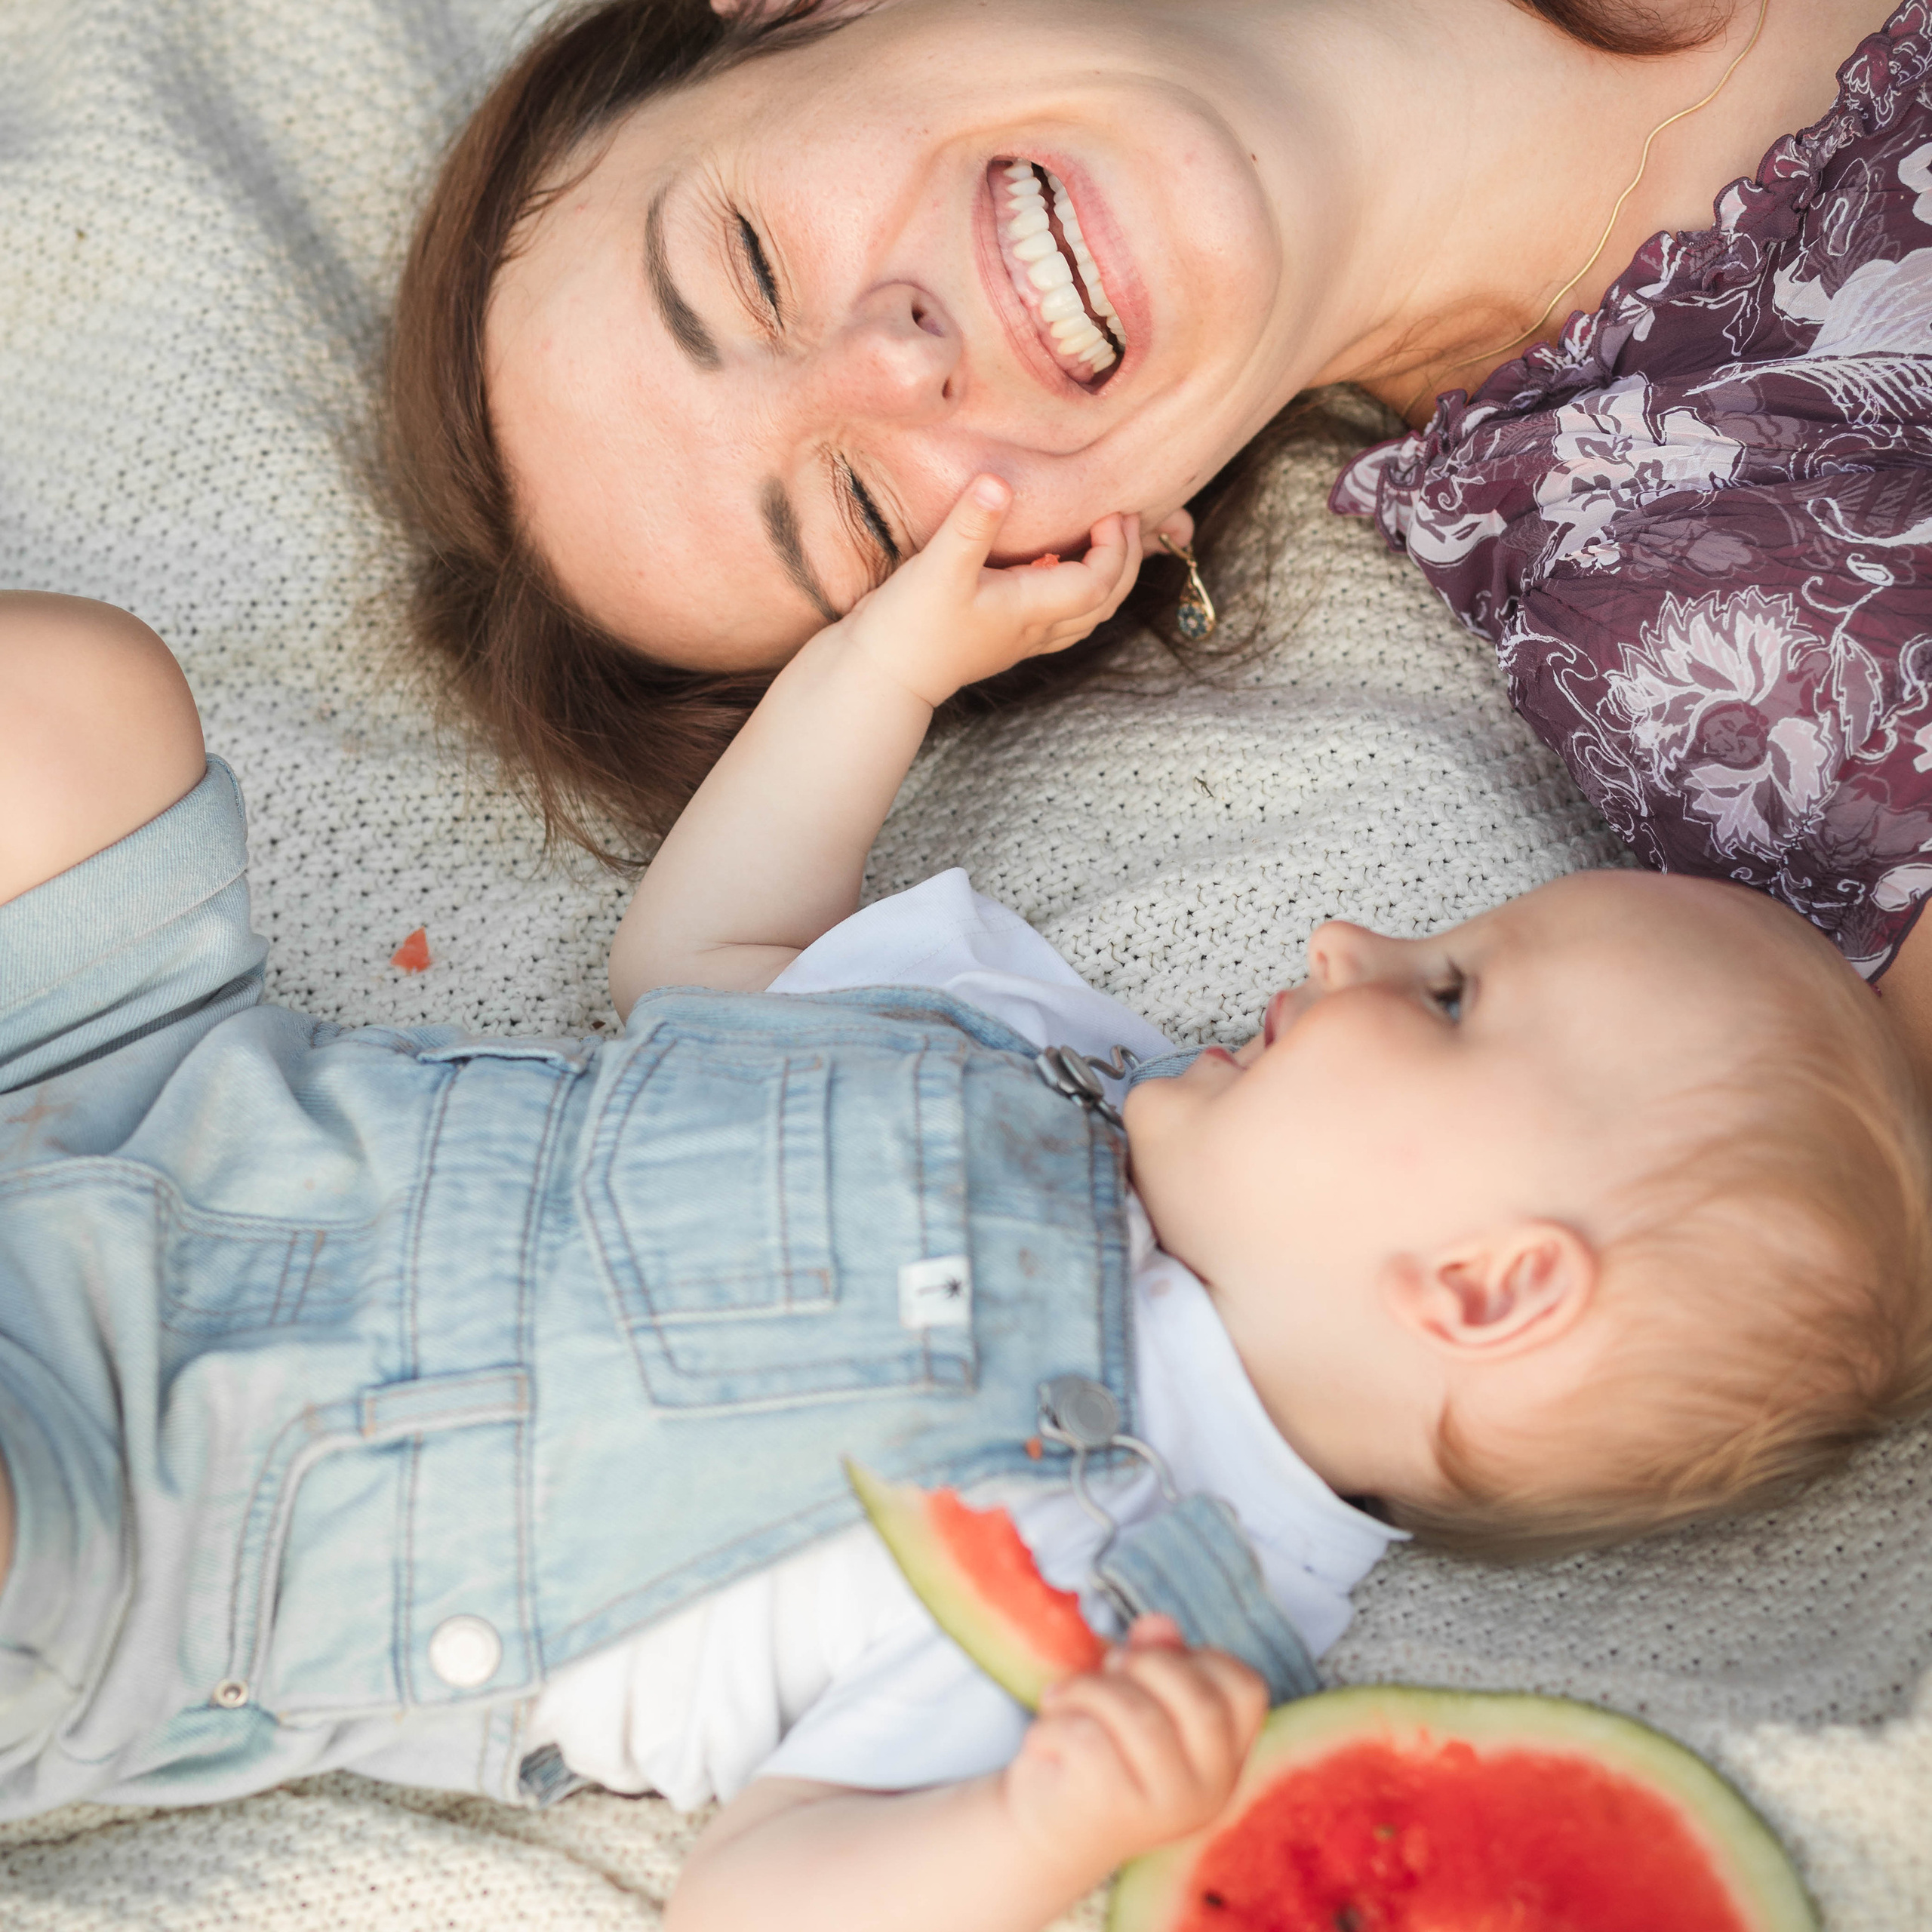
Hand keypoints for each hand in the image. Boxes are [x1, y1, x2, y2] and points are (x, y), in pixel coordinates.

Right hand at [832, 476, 1143, 709]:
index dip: (1116, 547)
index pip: (1098, 582)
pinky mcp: (999, 640)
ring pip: (1084, 616)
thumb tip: (998, 481)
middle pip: (1104, 603)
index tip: (1113, 511)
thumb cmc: (907, 628)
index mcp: (1030, 611)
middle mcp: (1033, 630)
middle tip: (1128, 520)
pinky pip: (1059, 621)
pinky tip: (1055, 571)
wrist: (877, 678)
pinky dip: (1076, 595)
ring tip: (1106, 543)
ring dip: (1106, 581)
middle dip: (1125, 562)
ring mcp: (1019, 640)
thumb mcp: (937, 568)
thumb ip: (971, 524)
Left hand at [999, 1616, 1268, 1877]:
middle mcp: (1210, 1788)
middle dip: (1144, 1663)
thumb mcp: (1131, 1697)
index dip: (1199, 1657)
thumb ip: (1154, 1659)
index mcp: (1224, 1756)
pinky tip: (1044, 1737)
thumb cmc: (1096, 1748)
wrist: (1045, 1828)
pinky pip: (1089, 1741)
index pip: (1245, 1690)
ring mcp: (1167, 1806)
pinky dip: (1055, 1723)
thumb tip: (1159, 1623)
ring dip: (1087, 1689)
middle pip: (1201, 1702)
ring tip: (1061, 1699)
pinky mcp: (1117, 1813)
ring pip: (1139, 1717)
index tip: (1151, 1662)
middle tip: (1107, 1668)